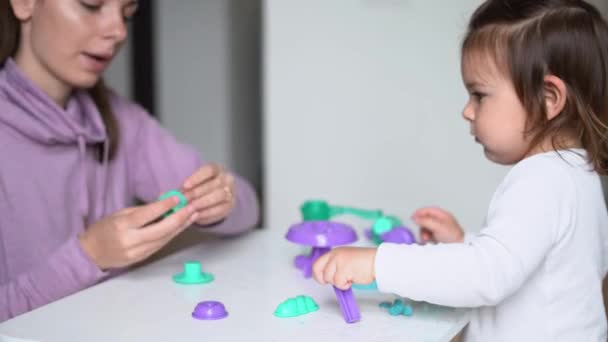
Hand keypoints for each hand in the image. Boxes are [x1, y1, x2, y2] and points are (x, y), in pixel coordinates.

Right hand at [79, 196, 197, 269]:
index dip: (164, 206)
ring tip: (193, 215)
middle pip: (161, 230)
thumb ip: (142, 210)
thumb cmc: (104, 229)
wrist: (91, 254)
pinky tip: (182, 226)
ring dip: (181, 226)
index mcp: (122, 226)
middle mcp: (130, 241)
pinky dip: (172, 234)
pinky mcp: (142, 259)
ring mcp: (137, 252)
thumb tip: (165, 202)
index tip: (178, 198)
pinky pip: (160, 245)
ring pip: (164, 239)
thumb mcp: (119, 214)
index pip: (146, 215)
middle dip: (179, 218)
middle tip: (193, 207)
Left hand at [182, 163, 235, 225]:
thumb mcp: (194, 184)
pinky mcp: (231, 205)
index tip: (185, 186)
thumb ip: (186, 188)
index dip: (197, 177)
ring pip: (219, 196)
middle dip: (196, 193)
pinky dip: (207, 213)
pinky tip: (197, 215)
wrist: (214, 199)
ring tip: (189, 208)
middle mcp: (227, 178)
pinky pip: (220, 209)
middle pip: (213, 184)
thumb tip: (173, 195)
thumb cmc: (200, 188)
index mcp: (217, 169)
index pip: (209, 170)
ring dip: (202, 202)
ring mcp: (231, 191)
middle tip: (183, 200)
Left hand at [312, 247, 376, 289]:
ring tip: (350, 277)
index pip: (317, 264)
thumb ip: (335, 266)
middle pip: (319, 272)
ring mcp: (339, 261)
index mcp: (334, 252)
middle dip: (326, 280)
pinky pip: (339, 283)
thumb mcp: (346, 260)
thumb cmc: (365, 263)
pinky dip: (345, 285)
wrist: (378, 262)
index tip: (323, 280)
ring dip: (339, 282)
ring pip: (329, 279)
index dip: (318, 274)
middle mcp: (335, 255)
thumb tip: (327, 278)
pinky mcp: (344, 269)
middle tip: (336, 281)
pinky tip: (353, 279)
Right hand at [411, 207, 463, 242]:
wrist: (459, 249)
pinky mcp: (438, 237)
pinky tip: (429, 241)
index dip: (419, 213)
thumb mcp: (437, 226)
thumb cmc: (453, 236)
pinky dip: (426, 237)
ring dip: (424, 233)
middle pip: (425, 219)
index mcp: (443, 215)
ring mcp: (440, 229)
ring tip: (427, 239)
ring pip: (426, 228)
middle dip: (422, 226)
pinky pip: (428, 235)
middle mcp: (441, 221)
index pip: (428, 210)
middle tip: (423, 232)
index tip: (413, 218)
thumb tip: (415, 218)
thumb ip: (425, 221)